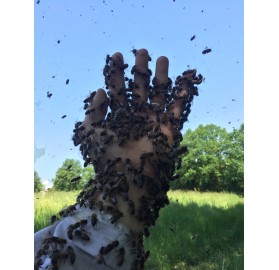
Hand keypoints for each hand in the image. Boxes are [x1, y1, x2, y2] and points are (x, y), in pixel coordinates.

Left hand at [72, 48, 202, 231]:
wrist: (125, 185)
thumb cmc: (106, 160)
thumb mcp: (92, 133)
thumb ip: (94, 112)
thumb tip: (99, 90)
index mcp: (118, 118)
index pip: (117, 90)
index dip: (116, 74)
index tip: (117, 56)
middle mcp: (136, 118)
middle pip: (140, 89)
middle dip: (140, 71)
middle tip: (142, 52)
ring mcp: (153, 123)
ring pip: (159, 96)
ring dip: (162, 78)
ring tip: (162, 59)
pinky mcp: (168, 131)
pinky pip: (176, 111)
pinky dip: (180, 96)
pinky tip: (183, 80)